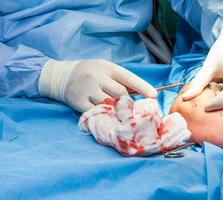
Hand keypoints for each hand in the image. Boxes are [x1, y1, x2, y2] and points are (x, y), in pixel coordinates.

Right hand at [39, 59, 156, 111]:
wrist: (61, 76)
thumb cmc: (89, 72)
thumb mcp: (105, 69)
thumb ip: (121, 80)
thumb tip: (142, 92)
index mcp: (107, 67)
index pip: (129, 78)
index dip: (143, 87)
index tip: (154, 96)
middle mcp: (97, 77)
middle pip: (121, 93)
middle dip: (128, 102)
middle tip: (131, 108)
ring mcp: (87, 89)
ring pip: (109, 104)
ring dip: (115, 110)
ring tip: (116, 110)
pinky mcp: (78, 102)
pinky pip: (96, 113)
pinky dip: (104, 115)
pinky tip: (106, 115)